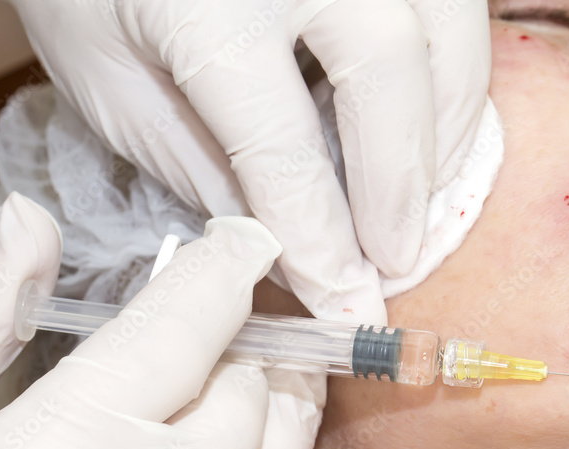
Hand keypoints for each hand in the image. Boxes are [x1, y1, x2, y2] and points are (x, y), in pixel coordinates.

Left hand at [3, 0, 491, 322]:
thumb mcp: (113, 88)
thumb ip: (203, 169)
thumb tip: (293, 253)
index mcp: (207, 4)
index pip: (284, 146)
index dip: (322, 236)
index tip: (345, 300)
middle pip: (389, 70)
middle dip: (403, 183)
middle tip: (397, 261)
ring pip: (445, 31)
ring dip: (449, 127)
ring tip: (424, 202)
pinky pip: (451, 8)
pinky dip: (454, 73)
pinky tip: (428, 128)